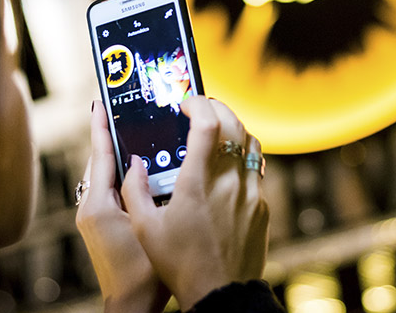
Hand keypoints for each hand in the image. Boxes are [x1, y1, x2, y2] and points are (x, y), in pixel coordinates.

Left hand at [75, 101, 169, 312]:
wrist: (131, 305)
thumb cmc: (145, 272)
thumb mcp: (147, 224)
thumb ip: (141, 190)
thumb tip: (137, 162)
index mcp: (98, 205)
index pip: (100, 155)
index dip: (100, 127)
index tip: (99, 102)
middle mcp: (89, 208)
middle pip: (100, 162)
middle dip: (107, 136)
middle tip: (115, 109)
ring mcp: (92, 217)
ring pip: (103, 175)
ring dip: (112, 154)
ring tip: (125, 131)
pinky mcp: (99, 224)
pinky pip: (106, 189)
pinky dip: (116, 173)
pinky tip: (133, 167)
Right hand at [122, 96, 269, 309]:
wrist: (221, 294)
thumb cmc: (180, 264)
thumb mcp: (145, 228)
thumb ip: (135, 189)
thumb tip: (134, 163)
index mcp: (198, 183)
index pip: (208, 124)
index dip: (198, 103)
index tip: (185, 103)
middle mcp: (228, 182)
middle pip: (233, 123)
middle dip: (217, 107)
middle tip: (201, 109)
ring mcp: (250, 193)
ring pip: (250, 143)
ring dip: (234, 128)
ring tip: (216, 132)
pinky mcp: (261, 206)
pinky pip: (256, 168)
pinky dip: (242, 156)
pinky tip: (227, 166)